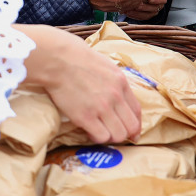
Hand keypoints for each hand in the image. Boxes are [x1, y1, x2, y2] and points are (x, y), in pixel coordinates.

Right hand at [16, 24, 140, 142]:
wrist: (58, 60)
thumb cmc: (77, 58)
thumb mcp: (105, 65)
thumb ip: (114, 81)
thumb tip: (117, 93)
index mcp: (121, 82)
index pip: (137, 111)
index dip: (135, 125)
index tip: (131, 131)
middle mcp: (115, 96)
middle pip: (131, 126)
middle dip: (125, 133)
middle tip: (114, 132)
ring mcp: (101, 107)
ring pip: (118, 135)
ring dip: (111, 137)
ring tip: (100, 131)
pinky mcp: (85, 117)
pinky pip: (101, 137)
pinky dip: (96, 137)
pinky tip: (89, 130)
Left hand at [122, 0, 167, 19]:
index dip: (157, 0)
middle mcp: (159, 5)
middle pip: (154, 8)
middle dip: (144, 7)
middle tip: (137, 5)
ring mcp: (153, 11)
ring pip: (147, 14)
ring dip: (138, 13)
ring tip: (129, 9)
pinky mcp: (146, 16)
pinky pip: (141, 17)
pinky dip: (134, 15)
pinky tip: (128, 12)